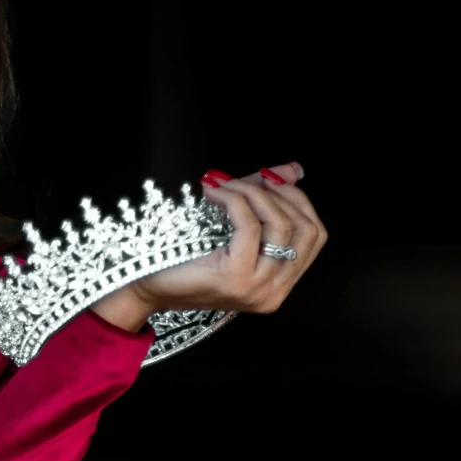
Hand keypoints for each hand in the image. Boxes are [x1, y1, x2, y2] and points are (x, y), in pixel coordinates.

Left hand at [95, 162, 326, 330]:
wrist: (145, 285)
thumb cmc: (184, 257)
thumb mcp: (232, 224)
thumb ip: (264, 198)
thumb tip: (294, 168)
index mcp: (279, 284)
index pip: (315, 236)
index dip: (299, 201)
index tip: (271, 180)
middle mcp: (274, 292)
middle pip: (305, 230)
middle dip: (280, 195)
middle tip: (248, 179)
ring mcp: (258, 289)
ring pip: (281, 226)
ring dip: (255, 194)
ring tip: (227, 184)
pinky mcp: (236, 279)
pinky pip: (250, 227)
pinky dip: (235, 201)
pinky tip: (214, 192)